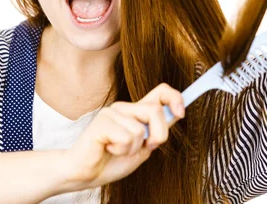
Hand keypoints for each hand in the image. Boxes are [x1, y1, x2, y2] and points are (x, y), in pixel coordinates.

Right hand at [67, 83, 184, 189]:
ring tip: (117, 150)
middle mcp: (124, 107)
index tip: (181, 113)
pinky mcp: (101, 122)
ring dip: (133, 148)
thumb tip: (177, 113)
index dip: (175, 98)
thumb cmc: (112, 161)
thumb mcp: (143, 147)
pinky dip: (121, 150)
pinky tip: (108, 149)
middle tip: (144, 147)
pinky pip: (126, 138)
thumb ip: (156, 131)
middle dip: (158, 135)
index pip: (161, 92)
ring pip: (140, 129)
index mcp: (136, 111)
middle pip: (155, 110)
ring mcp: (111, 112)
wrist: (86, 174)